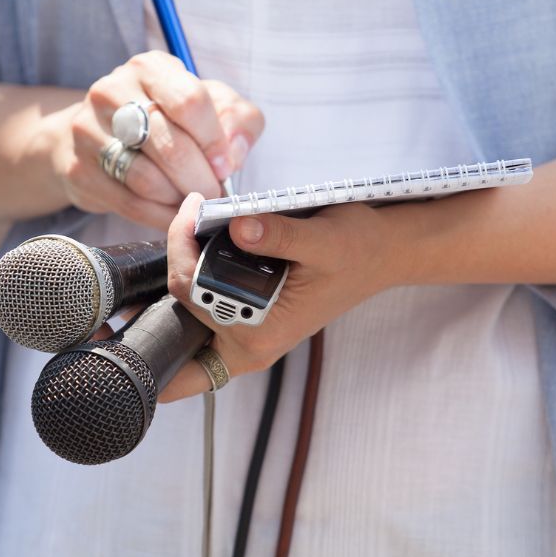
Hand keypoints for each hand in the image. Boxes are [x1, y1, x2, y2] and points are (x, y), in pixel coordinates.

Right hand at [46, 51, 263, 230]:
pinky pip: (130, 205)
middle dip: (201, 179)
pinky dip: (160, 217)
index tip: (225, 166)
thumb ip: (238, 120)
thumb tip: (234, 153)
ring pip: (147, 180)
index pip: (190, 102)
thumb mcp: (210, 106)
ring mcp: (88, 131)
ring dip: (179, 200)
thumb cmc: (165, 120)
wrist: (96, 139)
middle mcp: (112, 92)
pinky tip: (173, 215)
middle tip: (214, 196)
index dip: (214, 142)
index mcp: (150, 68)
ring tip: (192, 203)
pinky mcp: (79, 170)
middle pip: (170, 146)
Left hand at [161, 193, 410, 400]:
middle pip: (178, 311)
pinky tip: (200, 248)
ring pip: (184, 319)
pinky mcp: (247, 324)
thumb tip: (239, 227)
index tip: (193, 209)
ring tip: (193, 228)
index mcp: (260, 335)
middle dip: (175, 263)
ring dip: (181, 276)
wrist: (380, 256)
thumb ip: (280, 236)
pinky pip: (202, 316)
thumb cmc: (356, 250)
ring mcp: (245, 339)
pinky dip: (194, 285)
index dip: (180, 250)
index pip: (191, 294)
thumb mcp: (323, 239)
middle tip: (191, 215)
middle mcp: (247, 347)